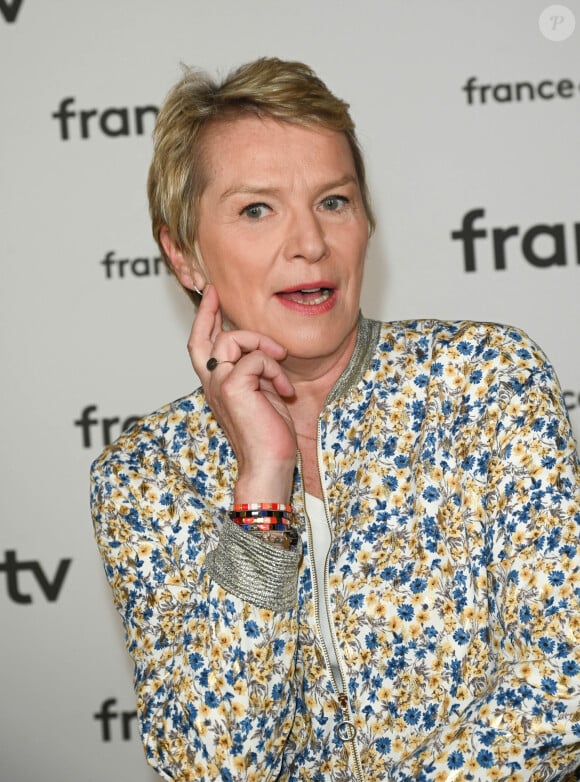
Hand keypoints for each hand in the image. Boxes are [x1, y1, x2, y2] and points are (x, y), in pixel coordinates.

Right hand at [188, 285, 296, 502]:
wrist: (269, 464)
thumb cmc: (269, 435)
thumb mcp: (262, 394)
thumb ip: (255, 372)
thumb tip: (262, 352)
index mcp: (218, 384)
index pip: (202, 346)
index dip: (204, 319)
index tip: (211, 296)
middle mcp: (213, 382)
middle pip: (205, 337)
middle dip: (210, 311)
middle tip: (217, 292)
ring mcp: (219, 383)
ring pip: (234, 339)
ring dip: (263, 346)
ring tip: (281, 364)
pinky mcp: (233, 387)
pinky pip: (256, 358)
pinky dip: (276, 370)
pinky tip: (285, 390)